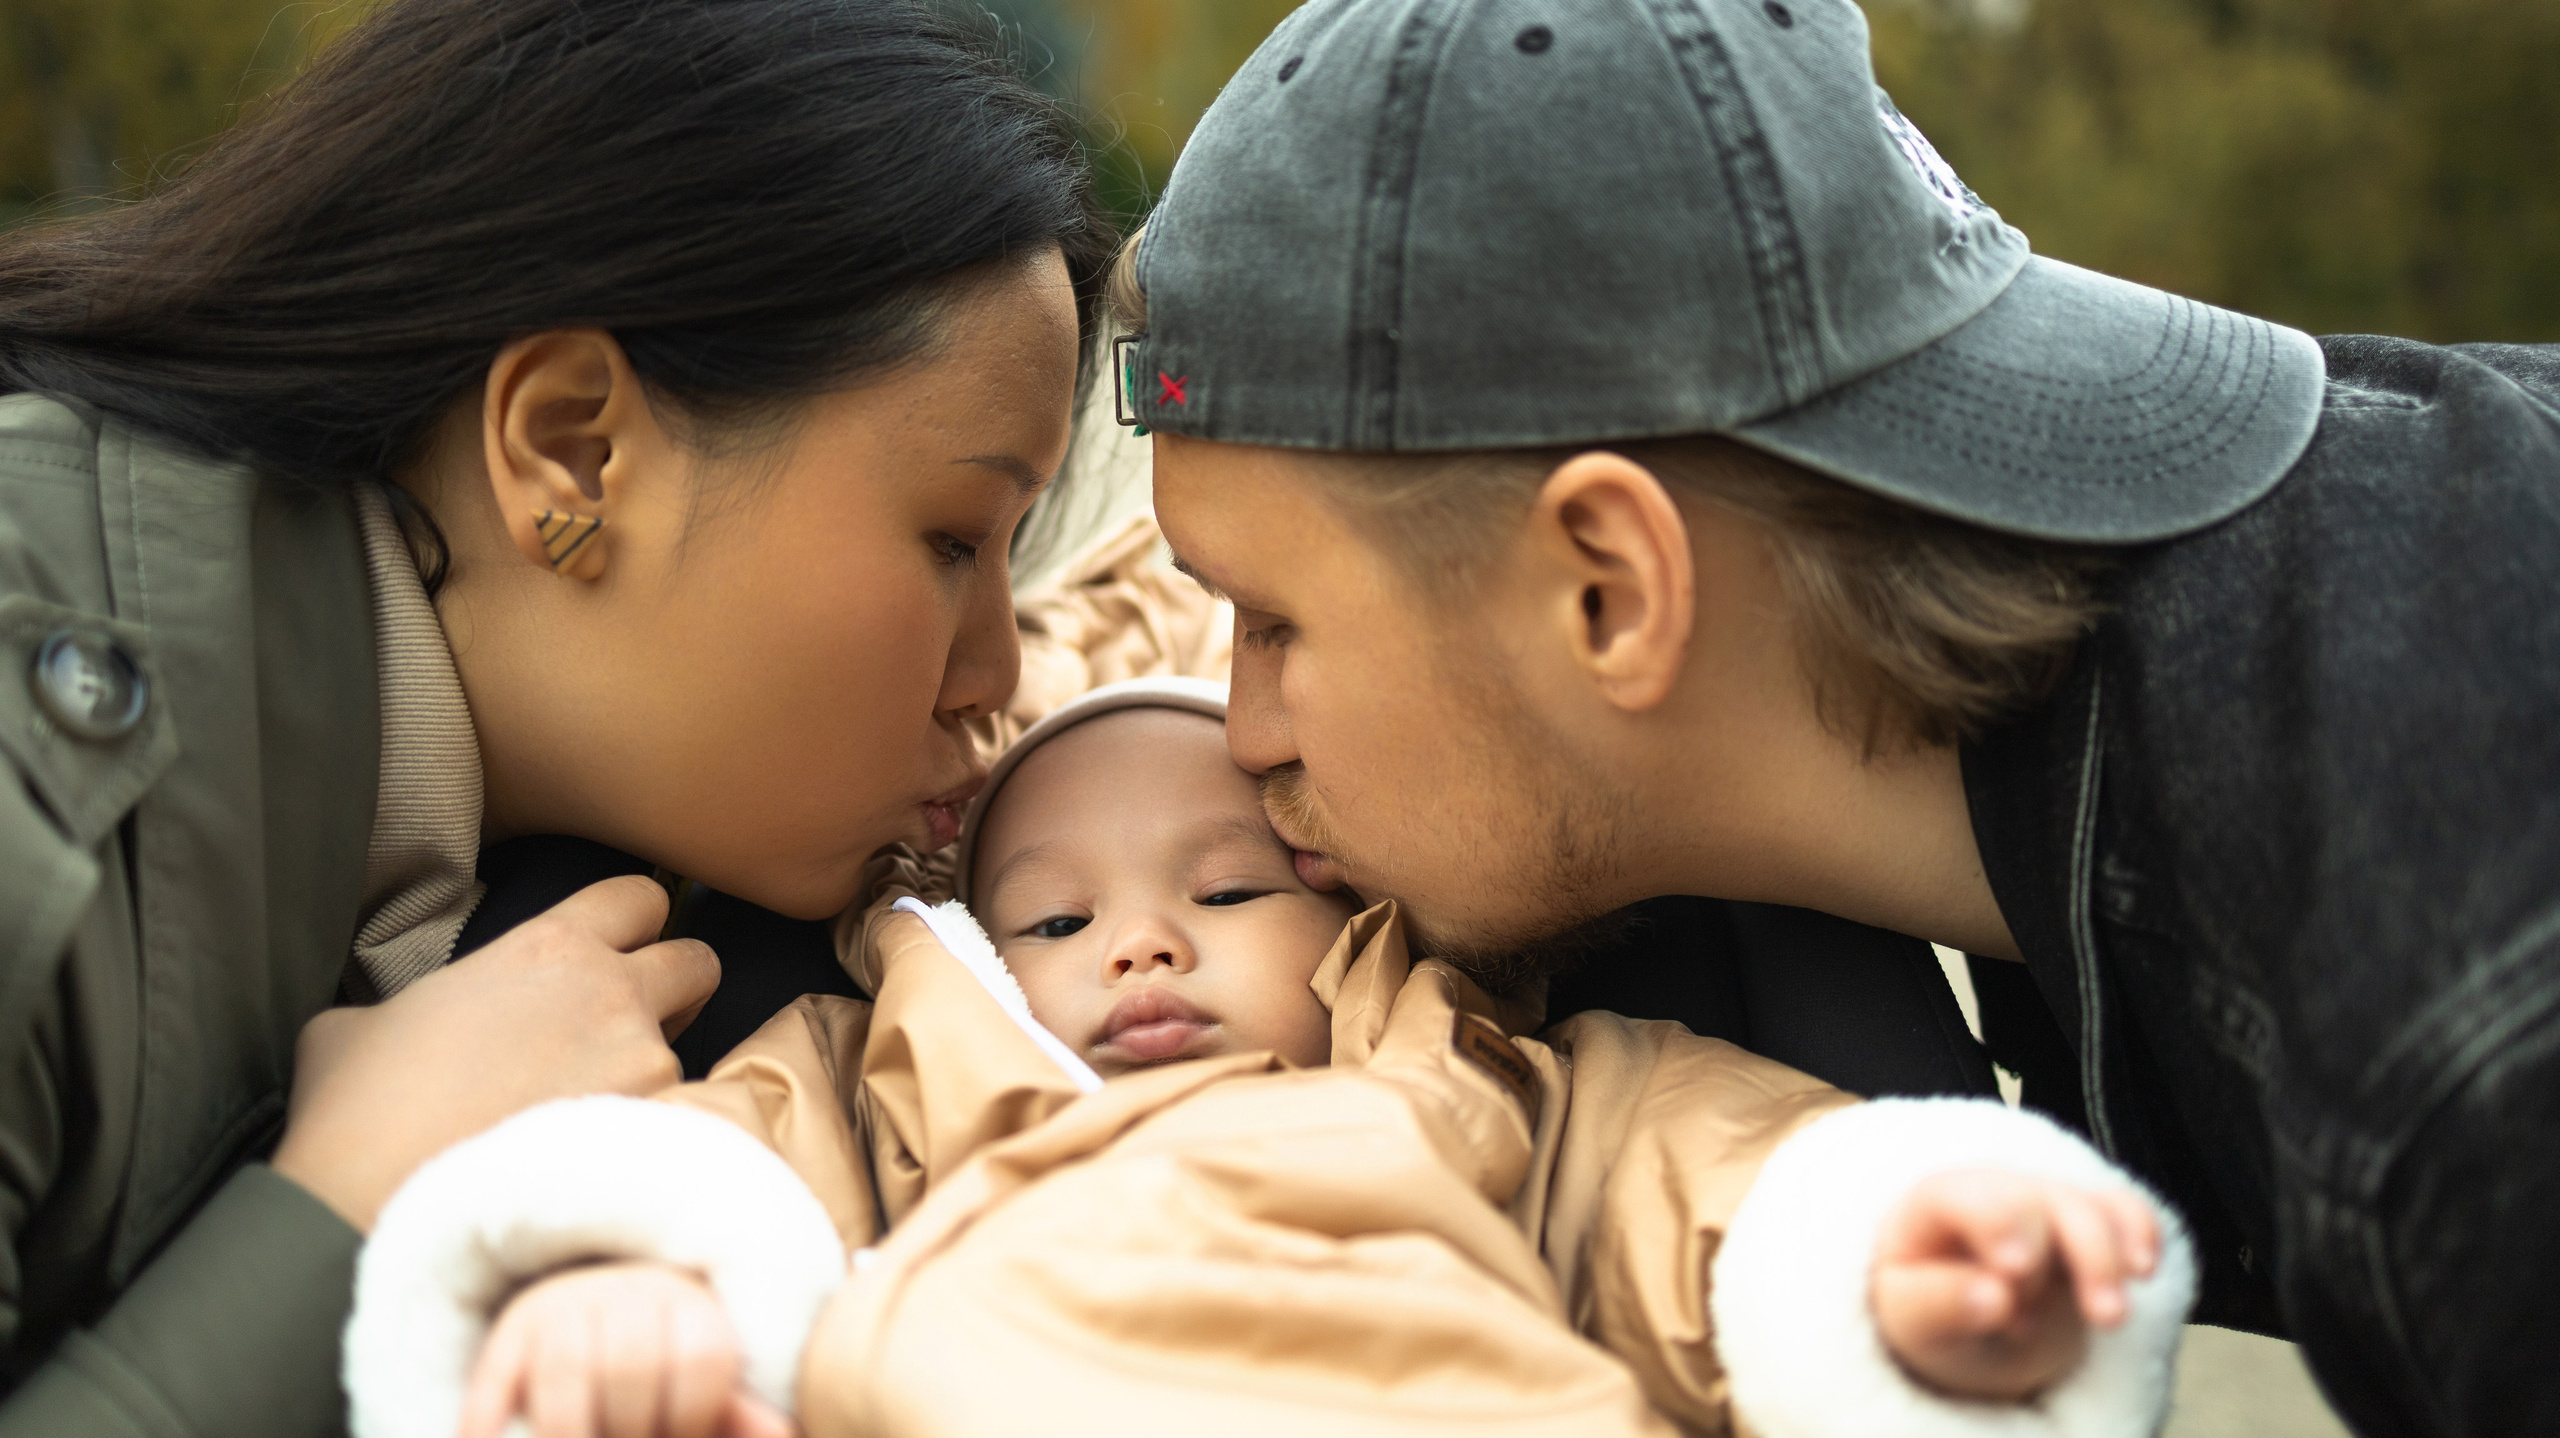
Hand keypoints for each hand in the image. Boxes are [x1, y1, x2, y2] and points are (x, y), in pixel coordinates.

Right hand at [274, 876, 718, 1229]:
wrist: (367, 1212)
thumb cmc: (357, 1113)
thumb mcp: (364, 1019)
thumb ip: (423, 1000)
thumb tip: (413, 1020)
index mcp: (548, 948)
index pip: (638, 897)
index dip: (632, 923)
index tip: (616, 952)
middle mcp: (612, 994)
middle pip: (698, 962)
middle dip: (677, 989)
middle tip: (631, 1027)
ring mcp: (644, 1065)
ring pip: (685, 1053)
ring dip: (650, 1076)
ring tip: (586, 1119)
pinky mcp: (655, 1134)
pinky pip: (678, 1121)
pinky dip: (648, 1136)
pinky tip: (594, 1165)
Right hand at [460, 1261, 794, 1437]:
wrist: (595, 1297)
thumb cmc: (662, 1362)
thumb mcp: (705, 1382)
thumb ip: (736, 1413)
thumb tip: (785, 1435)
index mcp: (690, 1306)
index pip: (702, 1356)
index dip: (693, 1416)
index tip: (678, 1436)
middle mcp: (628, 1295)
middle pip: (631, 1362)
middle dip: (629, 1427)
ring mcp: (563, 1307)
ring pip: (565, 1366)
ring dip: (567, 1430)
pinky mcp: (509, 1330)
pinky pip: (495, 1372)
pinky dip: (488, 1416)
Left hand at [1870, 1168, 2159, 1400]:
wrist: (1965, 1324)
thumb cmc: (1927, 1310)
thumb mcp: (1911, 1318)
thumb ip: (1939, 1306)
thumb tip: (1991, 1298)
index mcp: (1937, 1204)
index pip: (1970, 1198)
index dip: (1999, 1225)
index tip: (2016, 1270)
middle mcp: (1997, 1193)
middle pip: (2040, 1202)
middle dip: (2068, 1253)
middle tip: (2079, 1312)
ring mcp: (2046, 1205)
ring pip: (2088, 1209)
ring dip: (2109, 1261)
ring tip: (2110, 1318)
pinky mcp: (2087, 1226)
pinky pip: (2123, 1211)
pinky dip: (2141, 1233)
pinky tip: (2145, 1269)